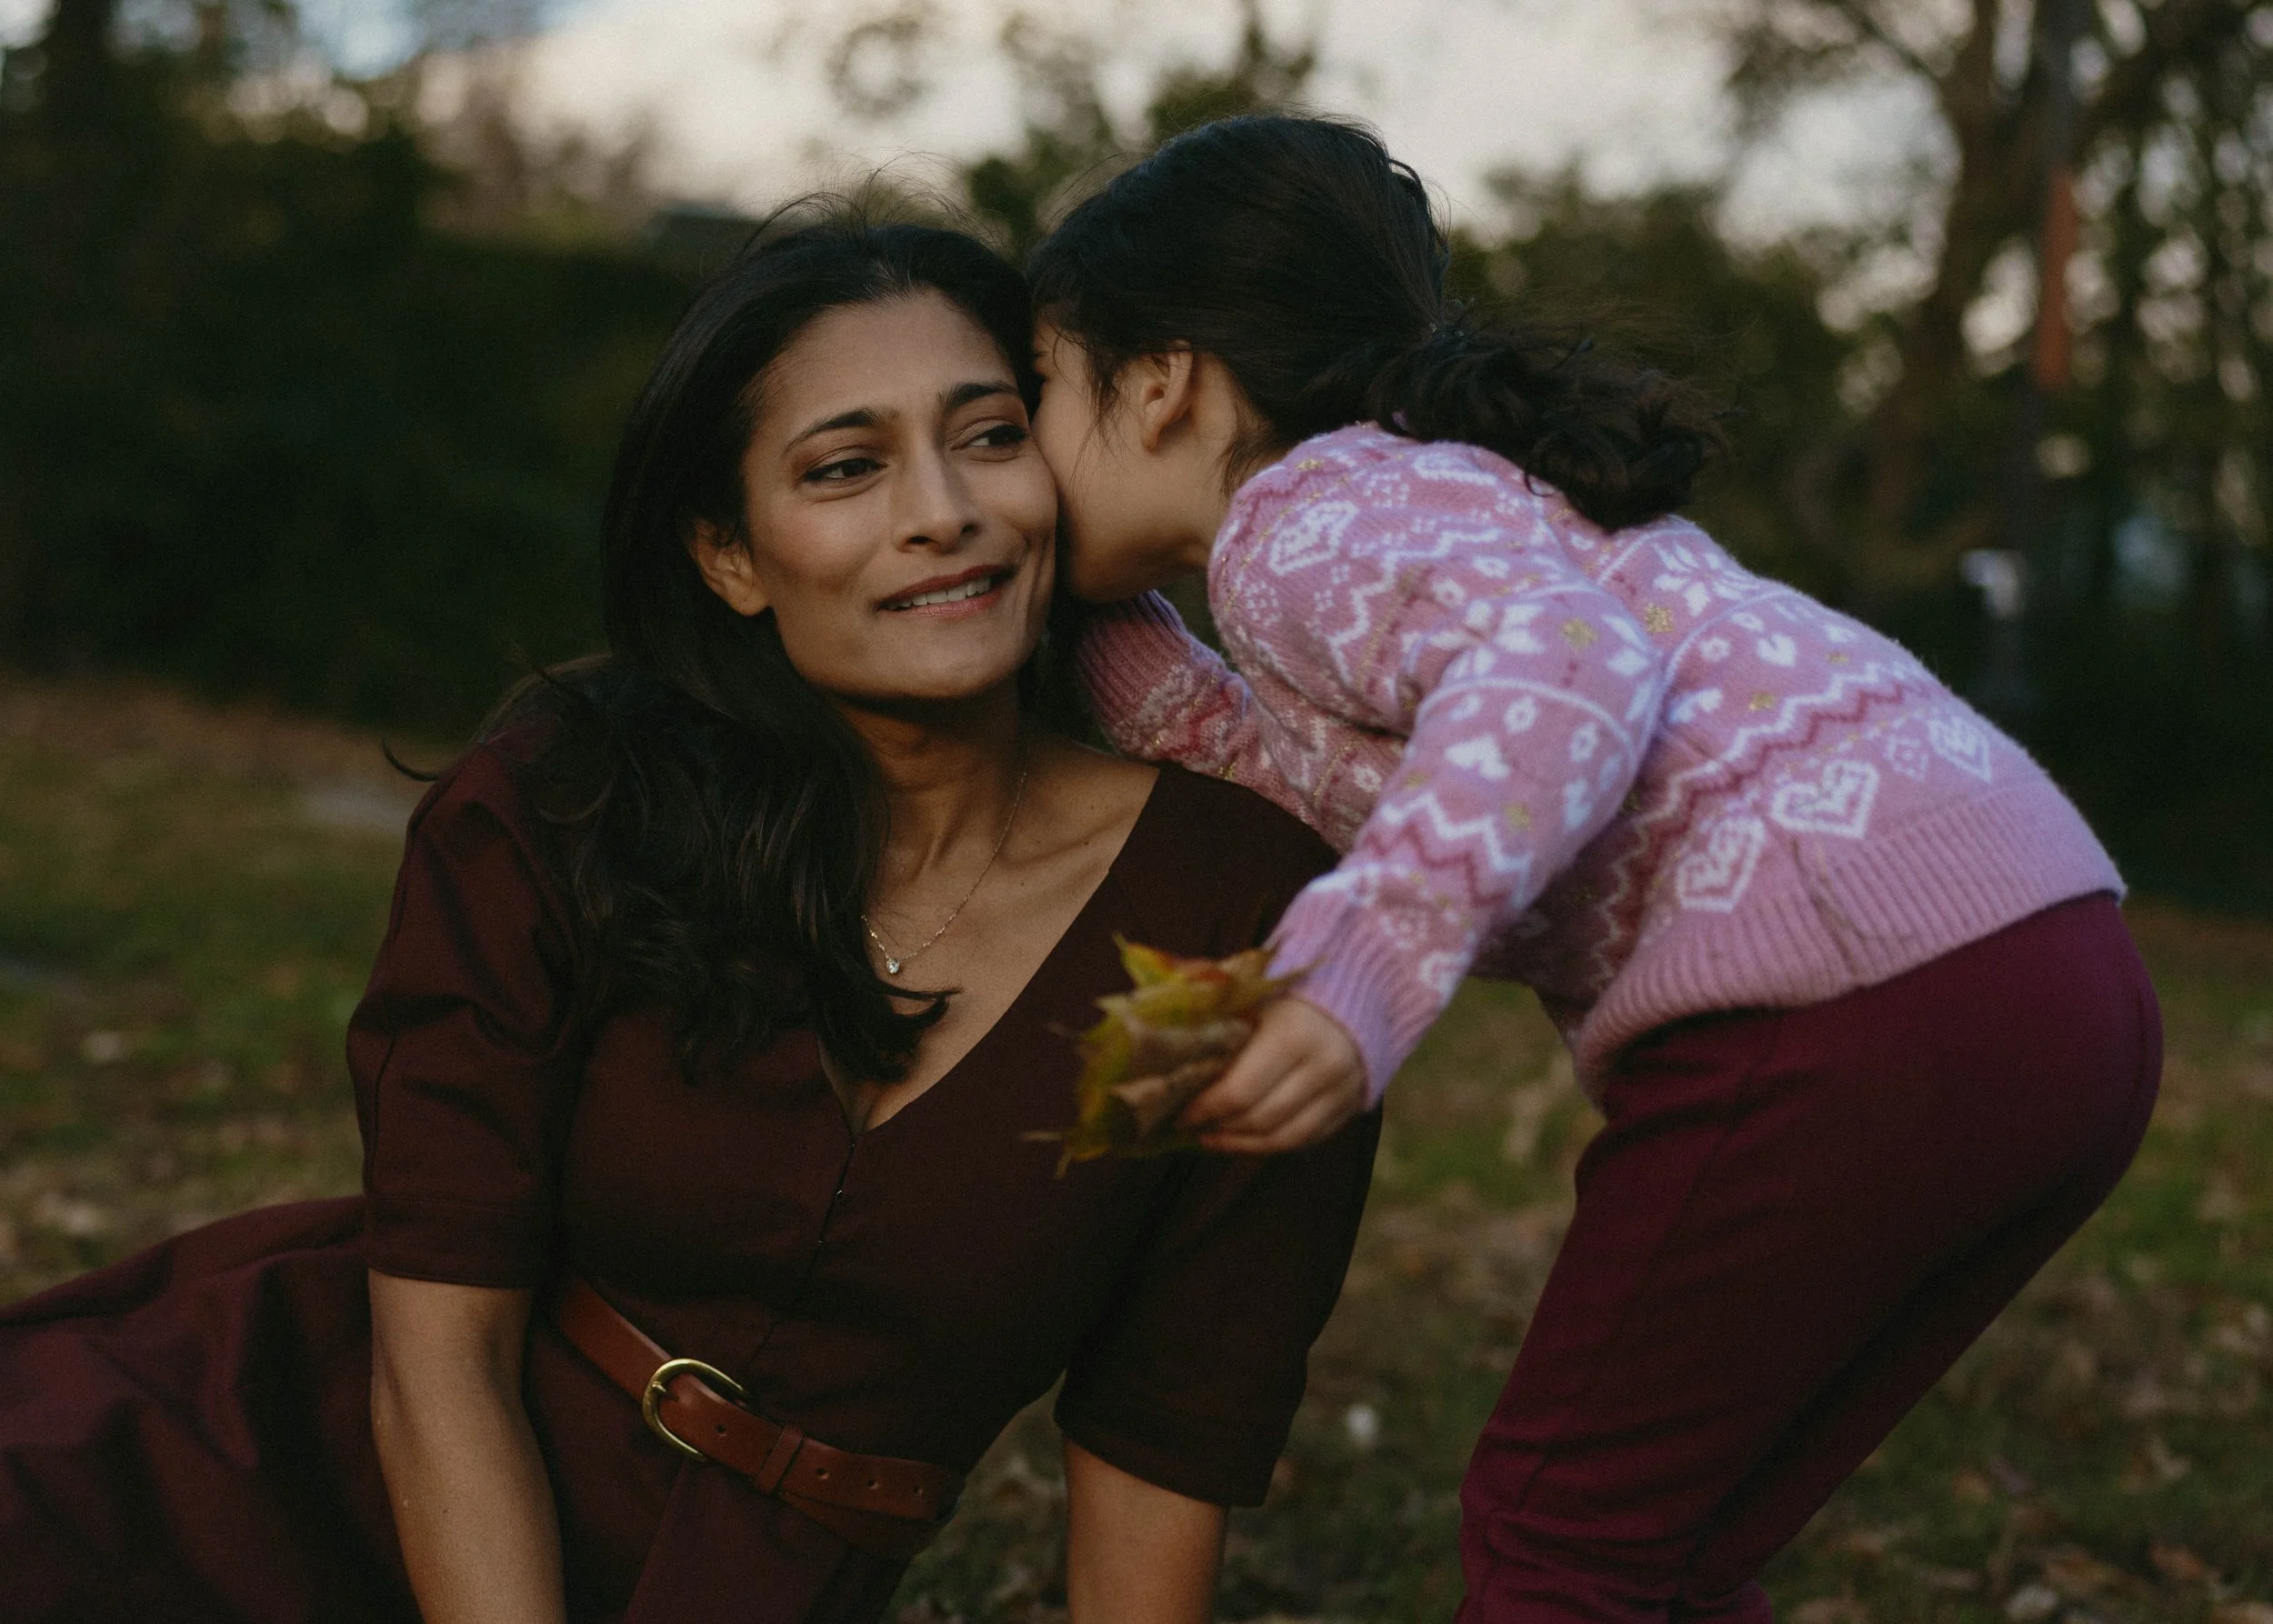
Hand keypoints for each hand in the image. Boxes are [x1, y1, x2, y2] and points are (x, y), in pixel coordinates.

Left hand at [1180, 996, 1367, 1154]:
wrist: (1363, 991)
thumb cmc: (1294, 993)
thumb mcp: (1257, 999)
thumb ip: (1221, 1027)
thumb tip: (1174, 1058)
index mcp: (1292, 1036)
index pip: (1239, 1091)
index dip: (1204, 1109)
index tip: (1180, 1113)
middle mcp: (1322, 1068)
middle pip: (1259, 1119)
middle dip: (1219, 1128)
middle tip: (1192, 1127)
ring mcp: (1341, 1092)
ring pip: (1283, 1139)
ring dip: (1242, 1145)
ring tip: (1213, 1138)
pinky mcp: (1351, 1107)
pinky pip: (1306, 1140)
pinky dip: (1272, 1144)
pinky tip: (1246, 1138)